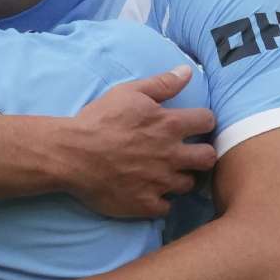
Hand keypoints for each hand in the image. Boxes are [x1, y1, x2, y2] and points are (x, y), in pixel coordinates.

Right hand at [58, 65, 215, 217]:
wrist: (71, 154)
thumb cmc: (98, 120)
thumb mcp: (128, 93)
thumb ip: (162, 84)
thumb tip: (187, 71)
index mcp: (169, 125)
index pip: (208, 121)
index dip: (203, 122)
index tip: (193, 125)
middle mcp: (171, 155)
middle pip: (208, 158)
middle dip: (202, 154)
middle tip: (187, 153)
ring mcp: (160, 182)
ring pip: (189, 184)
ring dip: (180, 178)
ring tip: (165, 173)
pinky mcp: (146, 204)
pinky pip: (166, 207)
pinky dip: (160, 200)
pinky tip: (149, 192)